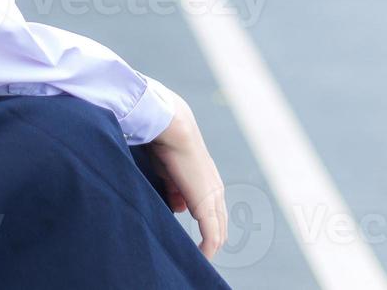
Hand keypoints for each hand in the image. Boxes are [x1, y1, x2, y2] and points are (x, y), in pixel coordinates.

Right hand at [147, 94, 227, 259]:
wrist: (171, 128)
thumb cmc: (165, 144)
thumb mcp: (169, 173)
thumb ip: (175, 190)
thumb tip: (179, 208)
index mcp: (208, 181)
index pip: (214, 213)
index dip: (206, 228)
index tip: (191, 242)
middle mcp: (216, 190)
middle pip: (220, 225)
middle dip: (210, 243)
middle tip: (196, 256)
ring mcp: (214, 197)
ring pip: (219, 232)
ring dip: (208, 248)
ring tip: (196, 259)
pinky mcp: (207, 204)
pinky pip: (211, 235)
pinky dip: (206, 250)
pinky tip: (199, 258)